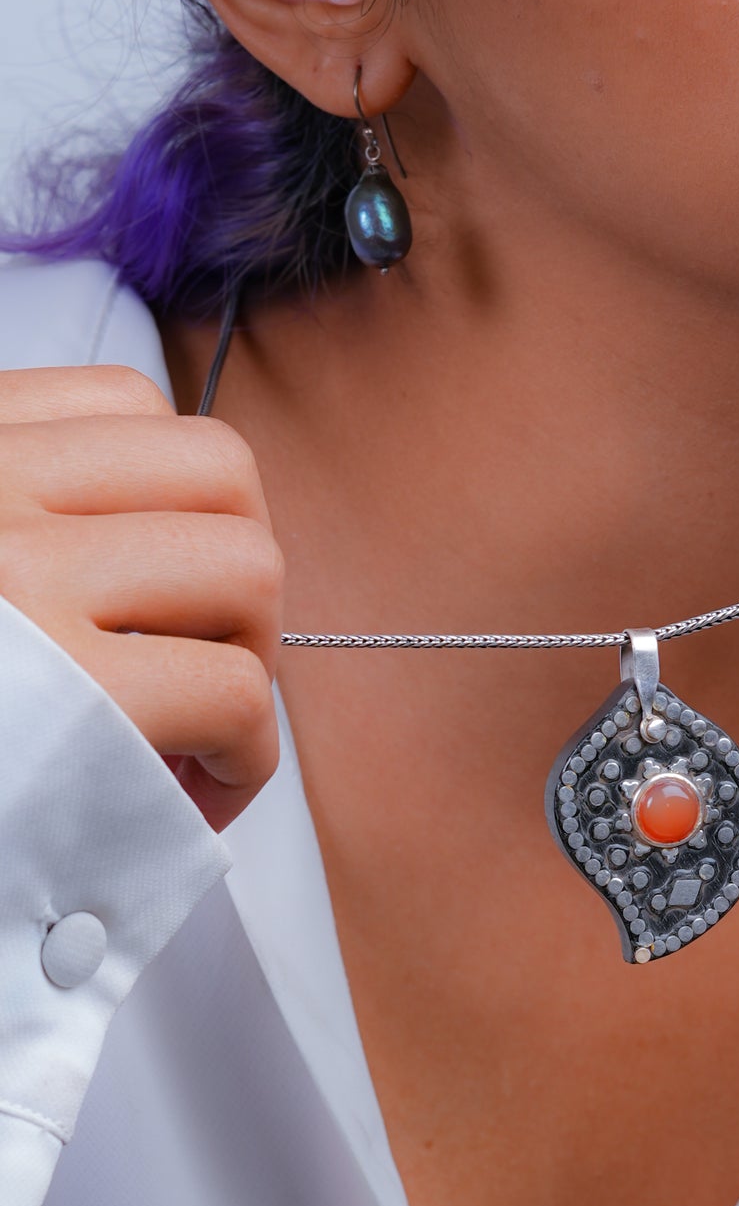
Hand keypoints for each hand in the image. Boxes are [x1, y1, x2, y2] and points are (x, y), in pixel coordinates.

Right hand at [0, 365, 282, 831]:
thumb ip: (14, 534)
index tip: (162, 592)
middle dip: (236, 574)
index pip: (124, 406)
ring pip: (246, 570)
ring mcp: (23, 583)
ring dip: (248, 659)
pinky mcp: (74, 696)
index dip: (178, 503)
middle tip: (196, 663)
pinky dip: (245, 759)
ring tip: (191, 736)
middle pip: (216, 471)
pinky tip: (188, 799)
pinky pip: (235, 692)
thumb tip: (131, 559)